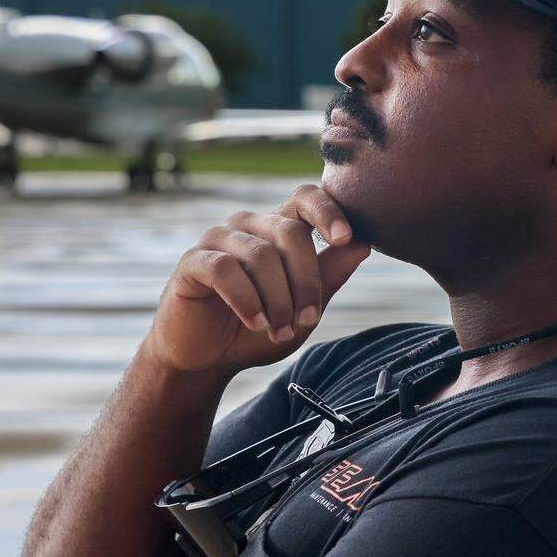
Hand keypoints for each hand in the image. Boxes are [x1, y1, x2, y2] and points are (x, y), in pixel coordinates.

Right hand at [144, 184, 371, 376]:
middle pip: (290, 232)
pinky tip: (255, 322)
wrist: (207, 359)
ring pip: (261, 254)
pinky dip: (247, 299)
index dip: (327, 211)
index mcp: (277, 228)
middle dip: (306, 280)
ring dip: (277, 299)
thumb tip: (363, 243)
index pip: (304, 198)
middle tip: (307, 319)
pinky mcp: (192, 261)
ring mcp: (218, 239)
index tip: (344, 239)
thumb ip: (329, 275)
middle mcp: (248, 225)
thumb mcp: (302, 308)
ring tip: (279, 330)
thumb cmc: (257, 328)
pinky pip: (225, 269)